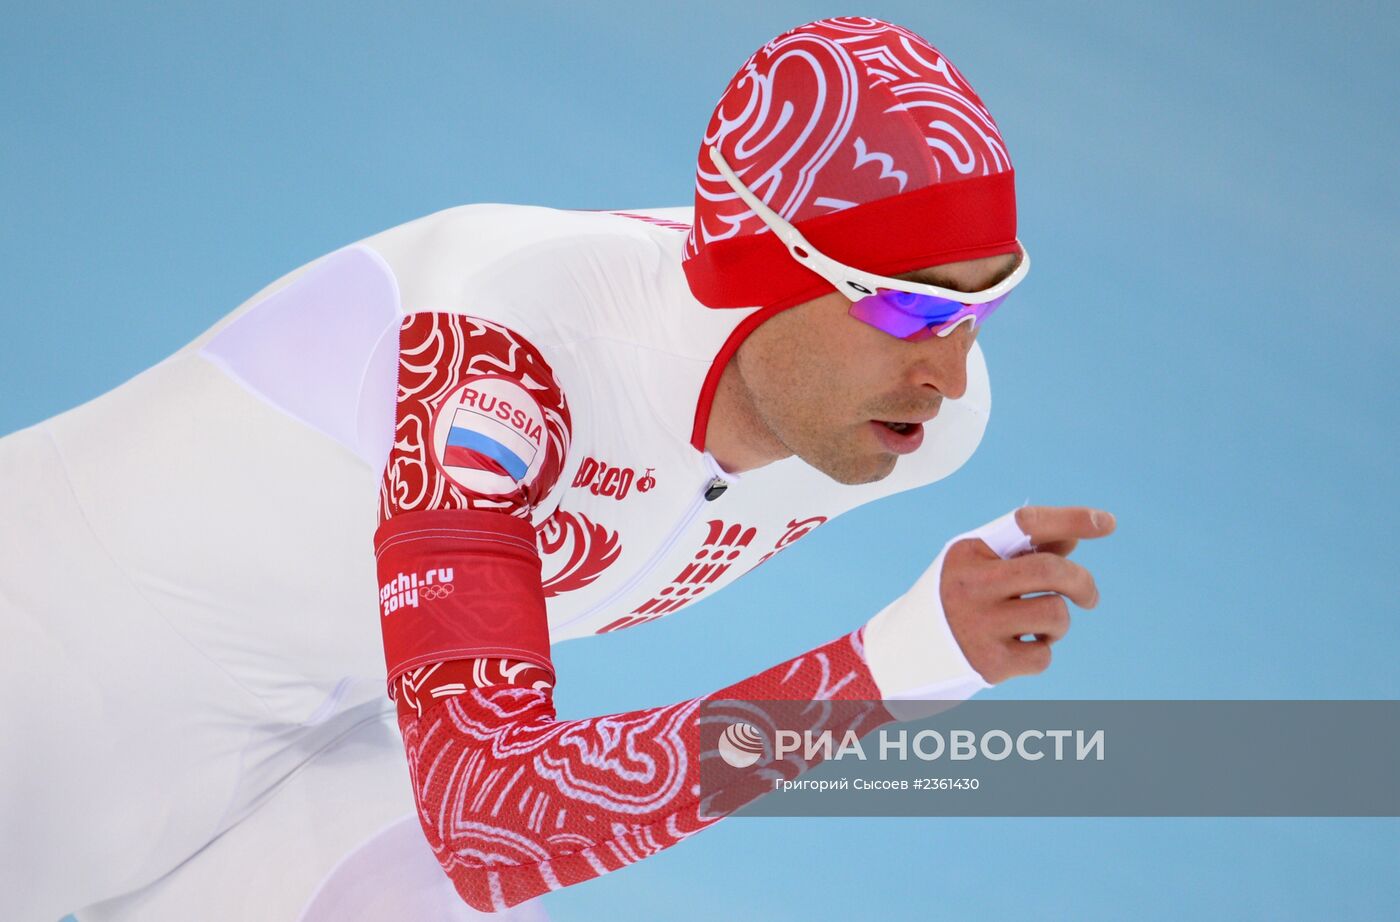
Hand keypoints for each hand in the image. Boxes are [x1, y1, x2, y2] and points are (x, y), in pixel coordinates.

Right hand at [942, 505, 1115, 683]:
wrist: (903, 655)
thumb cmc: (953, 602)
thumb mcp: (979, 569)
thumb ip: (1023, 553)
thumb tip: (1073, 539)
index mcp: (969, 551)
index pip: (1026, 523)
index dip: (1071, 519)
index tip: (1107, 522)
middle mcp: (971, 583)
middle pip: (1051, 570)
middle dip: (1083, 583)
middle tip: (1090, 598)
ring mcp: (978, 624)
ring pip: (1055, 614)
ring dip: (1059, 623)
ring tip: (1039, 629)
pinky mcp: (988, 663)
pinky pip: (1043, 655)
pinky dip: (1041, 652)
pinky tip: (1019, 650)